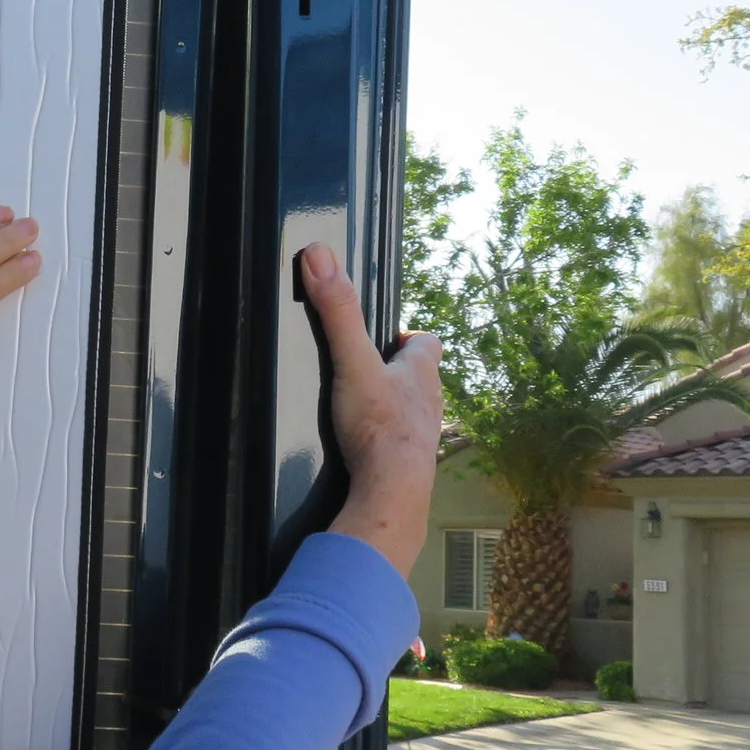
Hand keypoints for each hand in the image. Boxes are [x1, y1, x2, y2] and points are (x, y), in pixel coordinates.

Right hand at [299, 244, 442, 571]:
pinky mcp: (409, 466)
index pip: (427, 343)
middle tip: (364, 372)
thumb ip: (337, 311)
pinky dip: (385, 441)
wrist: (391, 494)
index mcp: (421, 372)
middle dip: (396, 374)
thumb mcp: (352, 361)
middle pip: (419, 379)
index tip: (386, 339)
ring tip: (361, 410)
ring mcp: (422, 436)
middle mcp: (430, 402)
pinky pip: (399, 445)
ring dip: (391, 408)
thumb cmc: (378, 427)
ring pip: (412, 412)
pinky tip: (363, 448)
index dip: (408, 338)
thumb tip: (319, 255)